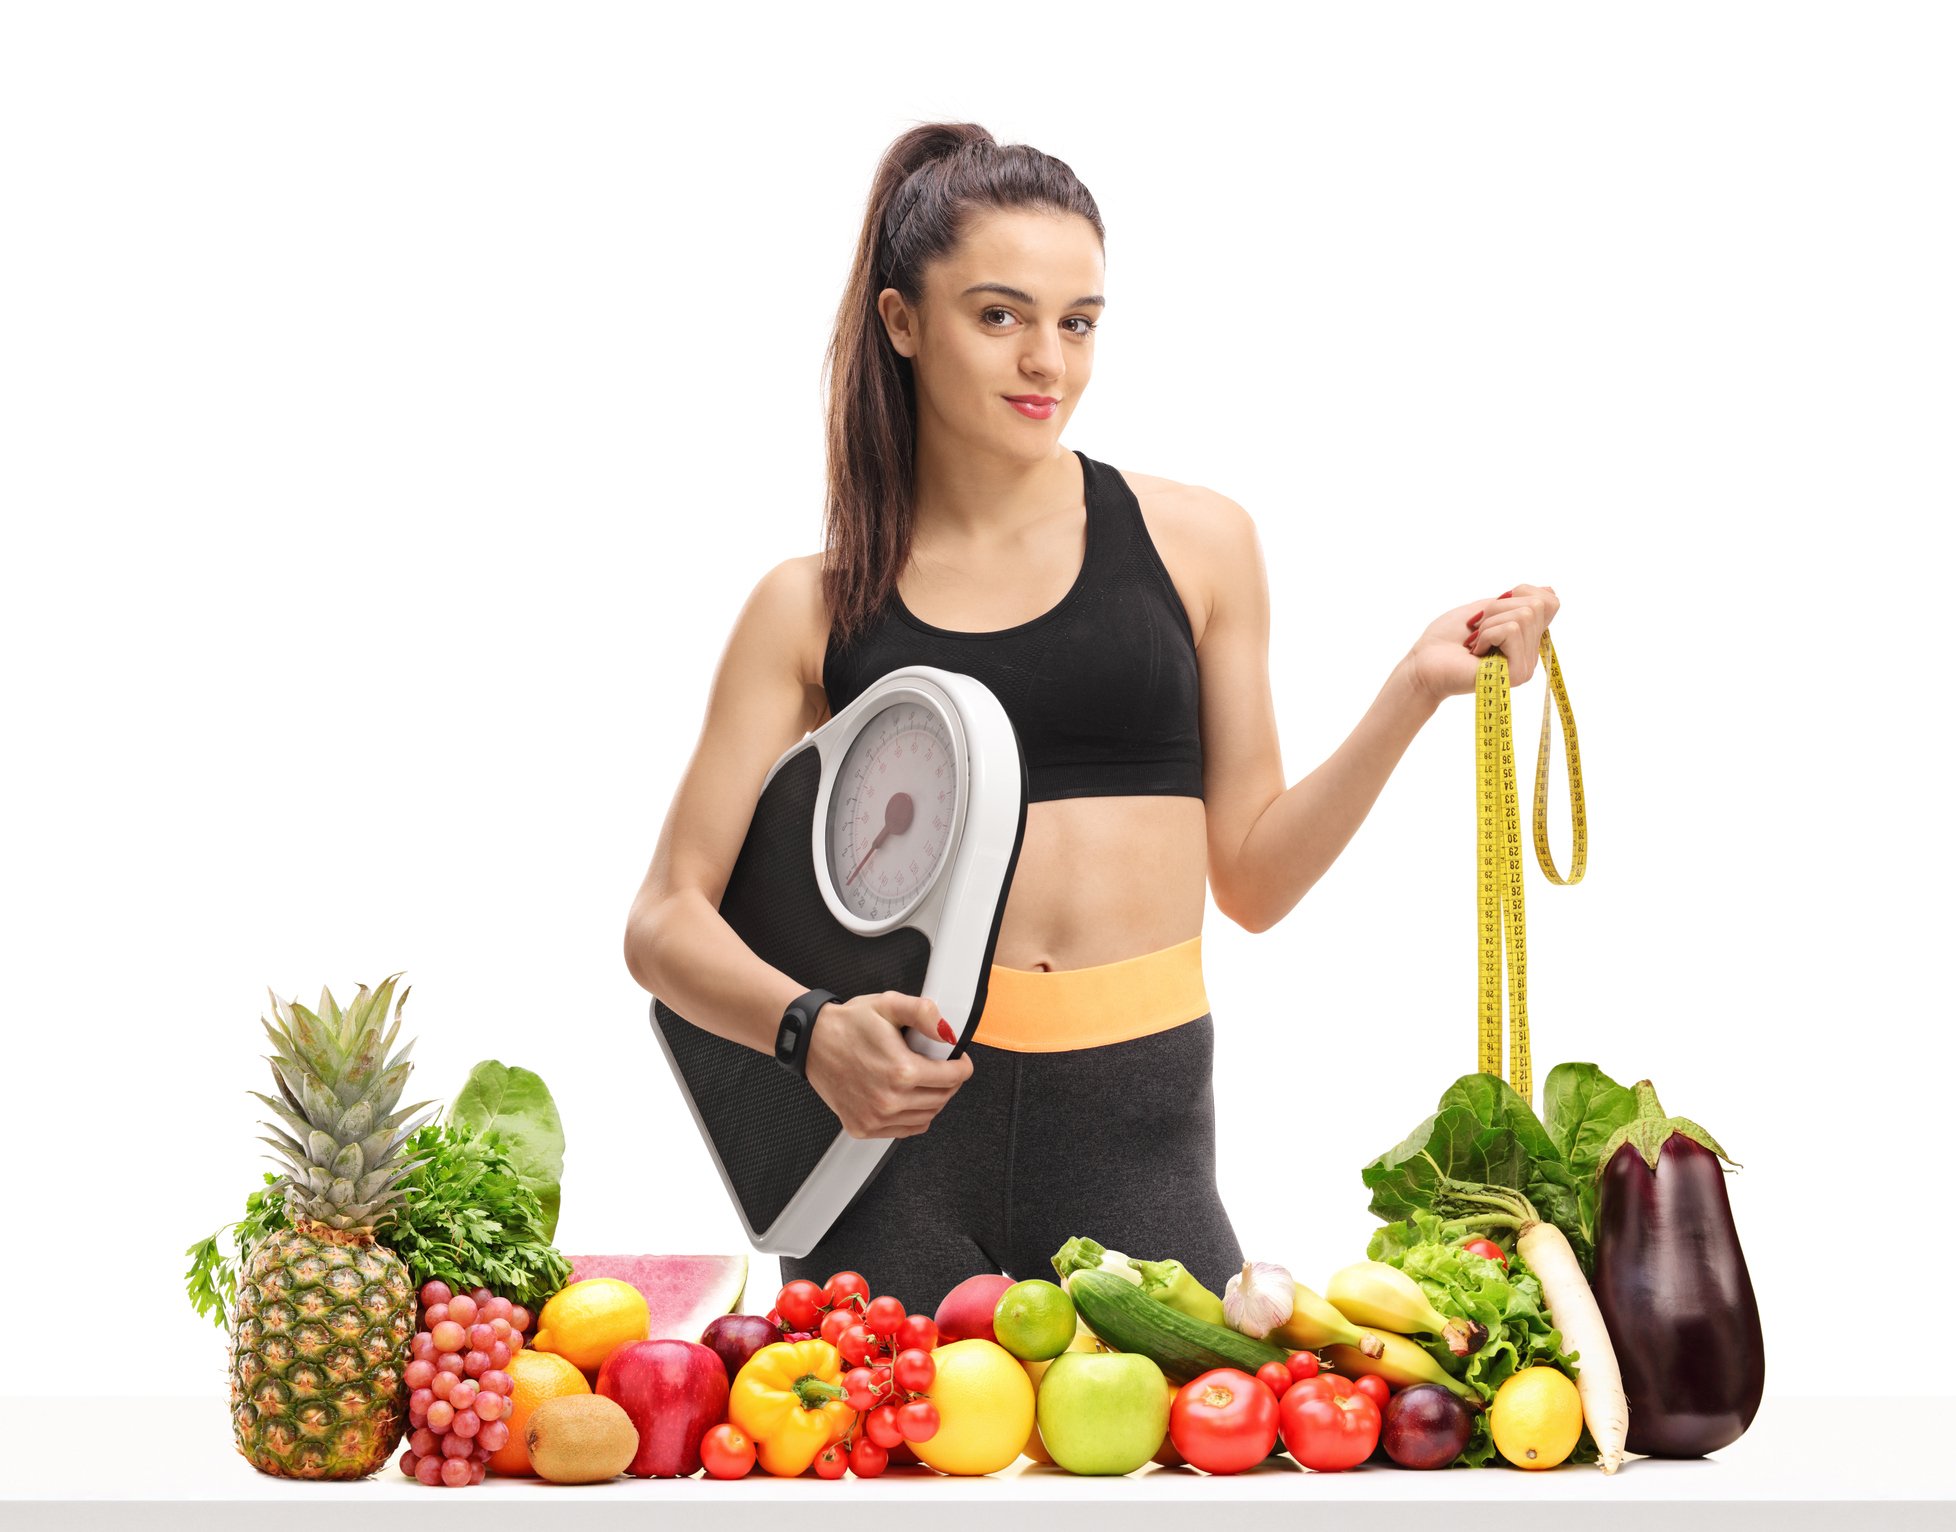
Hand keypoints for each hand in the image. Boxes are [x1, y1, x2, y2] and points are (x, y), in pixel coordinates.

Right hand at [804, 991, 973, 1139]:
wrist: (811, 1042)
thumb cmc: (848, 1025)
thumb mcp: (888, 1005)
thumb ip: (923, 1013)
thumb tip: (947, 1032)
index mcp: (901, 1071)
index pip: (953, 1077)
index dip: (962, 1066)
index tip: (959, 1060)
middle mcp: (889, 1100)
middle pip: (942, 1098)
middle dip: (949, 1082)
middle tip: (940, 1066)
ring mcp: (875, 1118)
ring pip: (926, 1117)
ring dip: (932, 1100)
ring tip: (922, 1080)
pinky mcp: (863, 1127)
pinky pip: (904, 1130)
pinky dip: (912, 1116)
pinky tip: (906, 1098)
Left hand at [1406, 584, 1560, 705]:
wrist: (1424, 664)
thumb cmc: (1446, 638)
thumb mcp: (1484, 609)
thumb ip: (1515, 601)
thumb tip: (1549, 589)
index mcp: (1526, 637)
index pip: (1550, 602)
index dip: (1523, 592)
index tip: (1492, 609)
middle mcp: (1531, 652)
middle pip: (1536, 605)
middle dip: (1497, 608)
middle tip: (1477, 629)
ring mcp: (1527, 665)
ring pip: (1524, 615)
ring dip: (1489, 623)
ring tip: (1475, 642)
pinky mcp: (1518, 673)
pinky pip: (1512, 630)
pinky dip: (1486, 634)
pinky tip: (1476, 652)